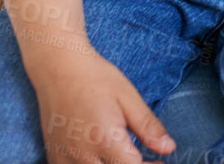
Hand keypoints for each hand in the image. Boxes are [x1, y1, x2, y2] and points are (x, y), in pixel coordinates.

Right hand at [30, 49, 171, 163]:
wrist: (58, 68)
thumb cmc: (96, 79)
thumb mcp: (128, 97)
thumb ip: (148, 126)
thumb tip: (169, 148)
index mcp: (105, 139)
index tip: (159, 161)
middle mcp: (82, 155)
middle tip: (146, 160)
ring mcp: (64, 158)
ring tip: (124, 158)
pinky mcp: (55, 156)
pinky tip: (103, 158)